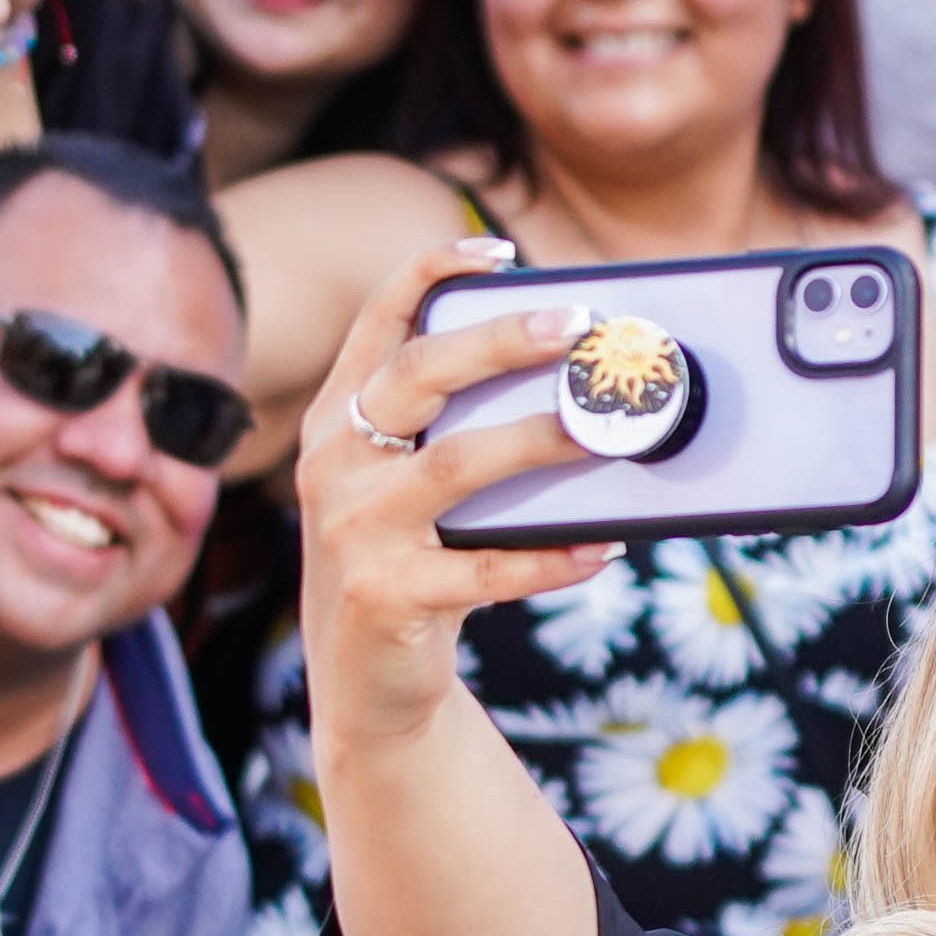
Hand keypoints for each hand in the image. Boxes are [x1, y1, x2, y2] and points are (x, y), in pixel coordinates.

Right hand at [291, 241, 611, 736]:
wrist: (364, 685)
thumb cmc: (406, 562)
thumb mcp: (402, 486)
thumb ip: (449, 430)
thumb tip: (572, 381)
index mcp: (336, 419)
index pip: (378, 321)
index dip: (431, 271)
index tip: (499, 250)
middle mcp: (333, 462)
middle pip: (417, 373)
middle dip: (501, 339)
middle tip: (577, 326)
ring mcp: (353, 529)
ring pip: (457, 466)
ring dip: (539, 441)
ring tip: (602, 430)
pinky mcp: (386, 595)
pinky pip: (485, 568)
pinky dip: (551, 559)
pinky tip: (602, 548)